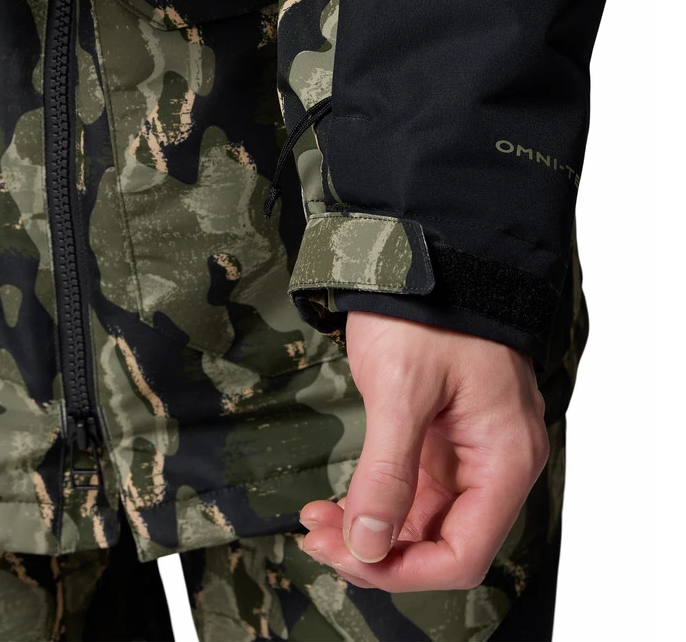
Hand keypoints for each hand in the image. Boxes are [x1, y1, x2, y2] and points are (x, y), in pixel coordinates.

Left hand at [299, 312, 548, 591]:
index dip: (402, 570)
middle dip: (377, 549)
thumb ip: (388, 472)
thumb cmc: (425, 311)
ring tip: (316, 520)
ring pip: (423, 518)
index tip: (346, 556)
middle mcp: (494, 462)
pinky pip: (414, 488)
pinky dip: (376, 499)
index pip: (464, 553)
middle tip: (316, 536)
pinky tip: (337, 500)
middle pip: (441, 541)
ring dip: (370, 527)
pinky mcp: (442, 434)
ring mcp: (469, 449)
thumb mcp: (402, 390)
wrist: (424, 250)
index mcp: (503, 459)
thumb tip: (367, 545)